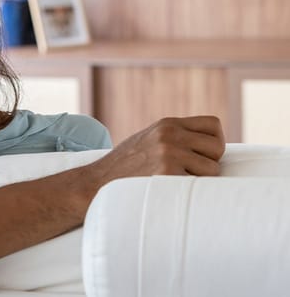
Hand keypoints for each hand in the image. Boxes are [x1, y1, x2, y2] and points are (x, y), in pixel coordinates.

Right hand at [90, 115, 224, 184]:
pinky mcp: (167, 174)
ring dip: (200, 180)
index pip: (214, 124)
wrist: (98, 182)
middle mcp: (169, 135)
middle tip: (190, 172)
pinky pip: (199, 185)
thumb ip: (177, 137)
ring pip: (213, 169)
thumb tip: (215, 147)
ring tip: (177, 182)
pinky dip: (189, 191)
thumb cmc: (127, 167)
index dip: (214, 142)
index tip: (203, 155)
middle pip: (217, 147)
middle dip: (210, 162)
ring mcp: (168, 153)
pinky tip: (171, 191)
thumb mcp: (150, 140)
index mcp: (167, 124)